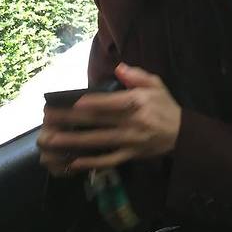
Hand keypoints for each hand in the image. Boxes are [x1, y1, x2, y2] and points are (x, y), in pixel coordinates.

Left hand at [37, 63, 181, 174]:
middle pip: (97, 121)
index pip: (110, 102)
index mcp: (137, 102)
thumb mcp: (155, 84)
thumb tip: (119, 68)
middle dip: (71, 120)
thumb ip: (136, 75)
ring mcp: (129, 141)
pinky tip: (73, 162)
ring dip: (73, 141)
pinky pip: (108, 160)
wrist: (182, 134)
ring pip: (98, 141)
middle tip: (48, 119)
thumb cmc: (164, 105)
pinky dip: (91, 162)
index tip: (71, 103)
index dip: (91, 103)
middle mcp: (132, 122)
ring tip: (52, 140)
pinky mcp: (129, 155)